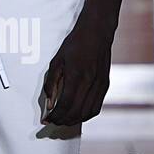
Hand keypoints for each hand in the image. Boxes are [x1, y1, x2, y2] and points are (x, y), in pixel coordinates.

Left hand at [41, 7, 112, 126]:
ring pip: (88, 113)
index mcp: (77, 75)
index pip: (65, 104)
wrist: (97, 32)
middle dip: (63, 121)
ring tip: (64, 120)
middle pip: (76, 112)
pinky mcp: (105, 85)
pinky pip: (96, 107)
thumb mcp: (57, 61)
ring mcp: (100, 85)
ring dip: (74, 120)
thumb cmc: (76, 43)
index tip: (47, 119)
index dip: (55, 116)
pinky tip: (78, 114)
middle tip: (53, 121)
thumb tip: (50, 103)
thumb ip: (51, 83)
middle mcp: (90, 82)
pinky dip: (86, 115)